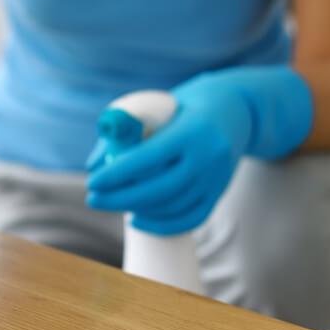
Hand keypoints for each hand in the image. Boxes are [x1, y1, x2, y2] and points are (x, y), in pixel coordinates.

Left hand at [85, 73, 254, 235]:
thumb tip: (93, 165)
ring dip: (138, 210)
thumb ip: (124, 131)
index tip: (92, 181)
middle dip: (120, 198)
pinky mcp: (219, 192)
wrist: (237, 109)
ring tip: (109, 202)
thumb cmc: (184, 105)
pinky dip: (163, 224)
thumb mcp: (156, 106)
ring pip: (174, 206)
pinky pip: (192, 218)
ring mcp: (216, 178)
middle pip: (160, 189)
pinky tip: (137, 219)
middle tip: (92, 198)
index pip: (150, 158)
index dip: (118, 174)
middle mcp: (207, 157)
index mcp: (191, 131)